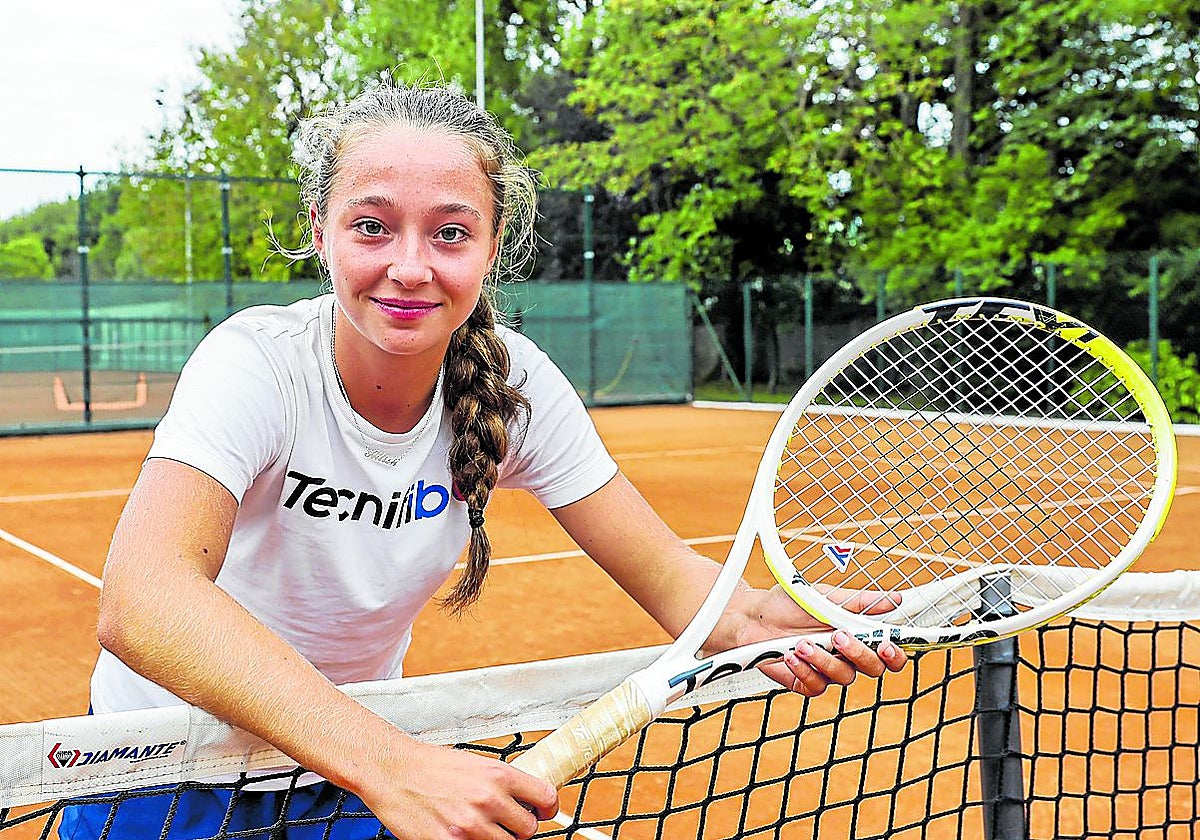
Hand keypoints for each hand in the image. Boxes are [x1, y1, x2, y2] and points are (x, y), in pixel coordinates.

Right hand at [357, 739, 557, 838]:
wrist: (394, 772)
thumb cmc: (430, 766)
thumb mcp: (475, 764)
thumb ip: (500, 782)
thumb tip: (521, 797)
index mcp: (498, 775)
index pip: (545, 797)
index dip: (547, 808)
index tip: (543, 811)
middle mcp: (489, 800)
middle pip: (527, 829)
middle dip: (519, 828)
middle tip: (506, 823)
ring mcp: (470, 825)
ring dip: (497, 839)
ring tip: (481, 828)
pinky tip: (463, 835)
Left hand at [727, 584, 907, 696]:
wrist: (751, 617)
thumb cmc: (787, 604)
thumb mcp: (824, 597)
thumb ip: (858, 602)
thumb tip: (894, 599)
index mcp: (856, 633)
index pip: (887, 651)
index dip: (896, 653)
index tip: (888, 644)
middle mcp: (845, 655)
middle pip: (873, 669)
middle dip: (859, 654)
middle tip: (840, 636)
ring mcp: (826, 670)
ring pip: (844, 677)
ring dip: (824, 659)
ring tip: (803, 642)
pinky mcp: (806, 682)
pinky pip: (816, 686)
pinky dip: (804, 670)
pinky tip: (791, 656)